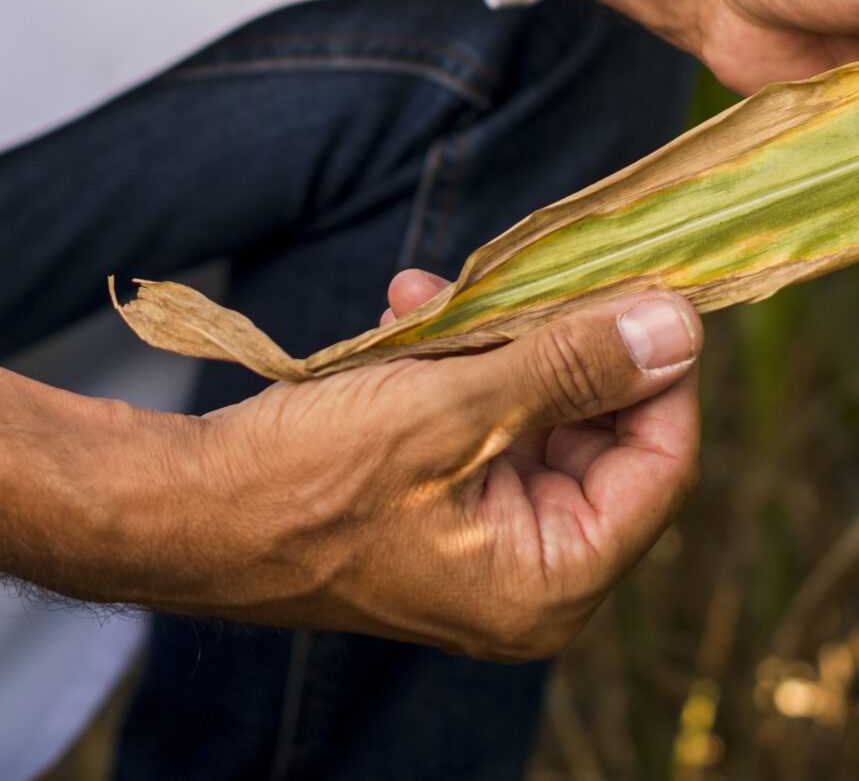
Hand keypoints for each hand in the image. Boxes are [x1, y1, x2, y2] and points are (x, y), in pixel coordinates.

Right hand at [0, 285, 702, 659]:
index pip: (662, 463)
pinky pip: (484, 419)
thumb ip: (573, 366)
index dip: (658, 367)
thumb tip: (678, 328)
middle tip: (522, 275)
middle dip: (557, 341)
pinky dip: (458, 363)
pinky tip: (409, 315)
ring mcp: (484, 542)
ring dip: (498, 340)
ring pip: (540, 412)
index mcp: (550, 583)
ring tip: (433, 299)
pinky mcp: (440, 506)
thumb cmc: (304, 482)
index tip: (642, 281)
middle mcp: (531, 575)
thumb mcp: (450, 409)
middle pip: (604, 433)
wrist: (179, 509)